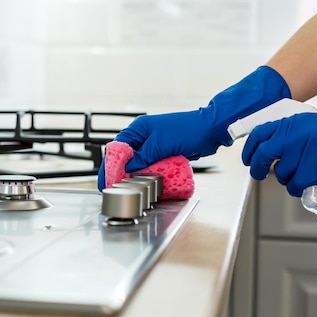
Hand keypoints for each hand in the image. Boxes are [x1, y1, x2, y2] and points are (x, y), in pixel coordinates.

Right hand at [98, 66, 291, 189]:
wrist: (210, 130)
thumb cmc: (187, 131)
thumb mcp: (160, 145)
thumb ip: (142, 158)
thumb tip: (127, 170)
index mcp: (138, 129)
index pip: (118, 148)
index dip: (111, 165)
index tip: (106, 180)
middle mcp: (144, 135)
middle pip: (126, 156)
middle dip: (120, 171)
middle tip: (114, 187)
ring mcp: (154, 144)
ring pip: (139, 162)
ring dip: (134, 174)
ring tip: (128, 188)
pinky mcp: (163, 152)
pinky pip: (151, 165)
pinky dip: (147, 173)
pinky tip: (144, 182)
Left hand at [242, 112, 316, 196]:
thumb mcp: (310, 125)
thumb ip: (288, 135)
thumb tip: (266, 149)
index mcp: (291, 123)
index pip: (259, 135)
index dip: (249, 149)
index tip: (248, 158)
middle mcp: (294, 136)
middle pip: (262, 156)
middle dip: (257, 168)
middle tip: (259, 174)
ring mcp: (303, 153)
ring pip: (280, 174)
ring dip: (287, 178)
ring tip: (300, 173)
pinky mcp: (313, 170)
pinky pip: (295, 185)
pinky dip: (297, 188)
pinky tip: (304, 184)